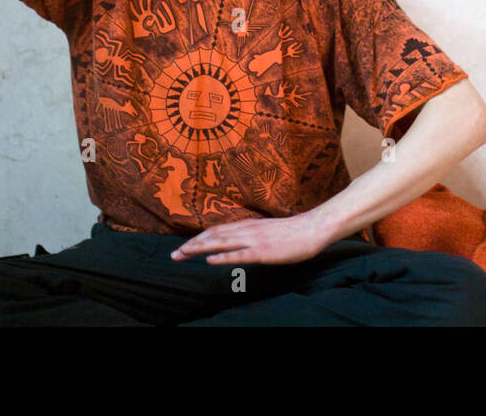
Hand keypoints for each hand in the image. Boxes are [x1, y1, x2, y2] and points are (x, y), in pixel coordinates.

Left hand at [170, 214, 332, 265]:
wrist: (312, 229)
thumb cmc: (292, 232)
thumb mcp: (266, 230)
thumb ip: (250, 235)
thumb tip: (237, 241)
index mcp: (247, 226)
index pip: (217, 231)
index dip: (198, 238)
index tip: (183, 247)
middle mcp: (247, 230)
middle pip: (214, 236)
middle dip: (192, 245)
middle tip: (174, 255)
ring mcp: (254, 241)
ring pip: (221, 243)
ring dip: (200, 248)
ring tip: (183, 254)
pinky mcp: (263, 252)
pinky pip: (240, 255)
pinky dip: (223, 257)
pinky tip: (210, 260)